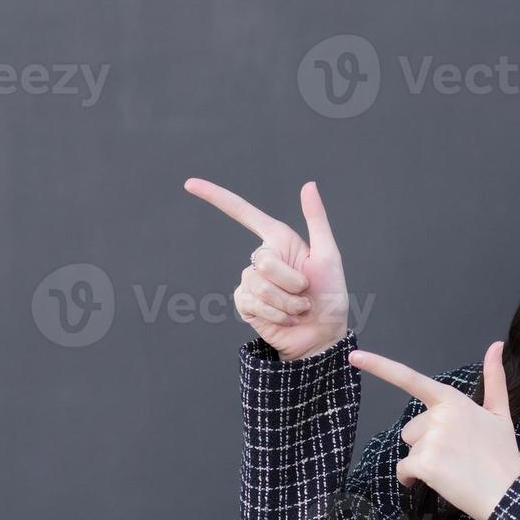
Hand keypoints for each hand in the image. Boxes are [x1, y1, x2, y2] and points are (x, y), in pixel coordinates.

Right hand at [183, 177, 349, 360]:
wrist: (322, 335)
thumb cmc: (330, 294)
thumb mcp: (328, 255)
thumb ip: (316, 219)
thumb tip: (308, 184)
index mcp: (278, 239)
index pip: (242, 212)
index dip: (216, 196)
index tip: (189, 184)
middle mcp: (261, 257)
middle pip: (262, 260)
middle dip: (290, 281)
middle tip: (306, 292)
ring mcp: (250, 280)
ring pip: (259, 285)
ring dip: (286, 301)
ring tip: (299, 308)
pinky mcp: (245, 303)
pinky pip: (254, 302)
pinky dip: (276, 313)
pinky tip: (286, 318)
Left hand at [348, 341, 519, 519]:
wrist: (507, 494)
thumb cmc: (502, 455)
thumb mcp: (500, 413)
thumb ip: (494, 378)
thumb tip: (496, 345)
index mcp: (453, 400)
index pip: (410, 379)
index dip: (380, 366)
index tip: (354, 357)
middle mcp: (439, 415)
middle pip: (410, 429)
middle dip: (425, 443)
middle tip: (455, 455)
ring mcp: (431, 439)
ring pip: (408, 450)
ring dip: (422, 462)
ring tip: (451, 468)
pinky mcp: (424, 463)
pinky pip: (403, 470)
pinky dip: (412, 479)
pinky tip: (437, 481)